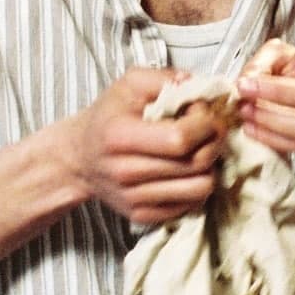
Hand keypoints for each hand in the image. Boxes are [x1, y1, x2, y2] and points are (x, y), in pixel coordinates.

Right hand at [63, 68, 224, 224]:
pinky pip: (191, 205)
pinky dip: (197, 186)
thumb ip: (166, 79)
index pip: (180, 139)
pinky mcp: (141, 215)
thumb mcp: (130, 84)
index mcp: (119, 136)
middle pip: (196, 164)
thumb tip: (200, 89)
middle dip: (214, 142)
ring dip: (210, 167)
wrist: (80, 157)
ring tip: (199, 151)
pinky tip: (186, 170)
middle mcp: (124, 171)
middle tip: (209, 130)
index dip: (204, 124)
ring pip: (200, 189)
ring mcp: (133, 198)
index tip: (202, 114)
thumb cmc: (109, 116)